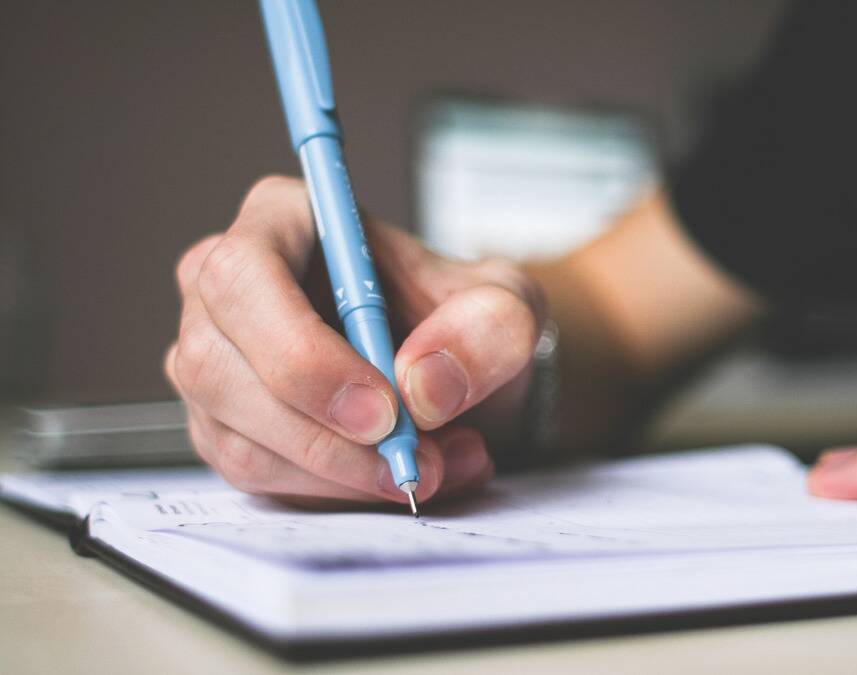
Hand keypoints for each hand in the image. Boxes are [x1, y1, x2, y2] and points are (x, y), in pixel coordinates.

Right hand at [165, 176, 544, 505]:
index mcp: (283, 220)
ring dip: (343, 474)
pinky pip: (259, 478)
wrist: (459, 373)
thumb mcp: (508, 306)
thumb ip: (487, 329)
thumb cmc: (465, 320)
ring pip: (240, 438)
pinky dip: (337, 493)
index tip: (382, 410)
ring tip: (435, 466)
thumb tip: (423, 386)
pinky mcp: (225, 428)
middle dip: (325, 436)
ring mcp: (214, 362)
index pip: (244, 277)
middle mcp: (225, 288)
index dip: (302, 352)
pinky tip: (399, 476)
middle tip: (413, 462)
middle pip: (219, 367)